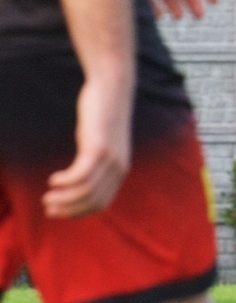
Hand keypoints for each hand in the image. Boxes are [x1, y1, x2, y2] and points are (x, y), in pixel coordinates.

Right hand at [44, 74, 131, 217]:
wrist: (112, 89)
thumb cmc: (103, 115)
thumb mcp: (101, 141)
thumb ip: (96, 159)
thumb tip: (83, 173)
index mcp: (120, 170)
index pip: (101, 203)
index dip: (78, 212)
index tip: (59, 212)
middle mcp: (119, 168)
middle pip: (93, 201)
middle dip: (69, 210)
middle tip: (48, 208)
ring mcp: (110, 159)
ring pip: (86, 191)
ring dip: (64, 199)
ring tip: (47, 197)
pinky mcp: (99, 148)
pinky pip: (81, 175)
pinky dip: (65, 182)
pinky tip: (53, 179)